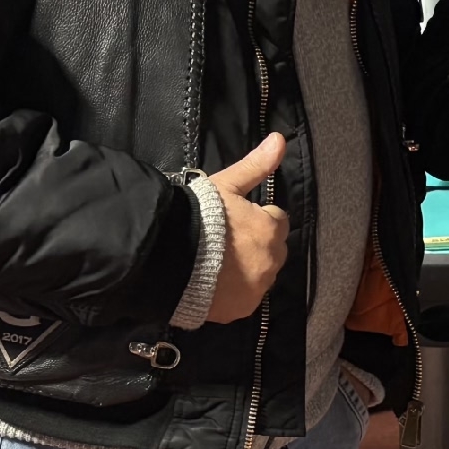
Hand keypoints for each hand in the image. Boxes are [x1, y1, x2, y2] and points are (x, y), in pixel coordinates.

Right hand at [205, 132, 290, 323]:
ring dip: (246, 268)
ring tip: (216, 262)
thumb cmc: (199, 216)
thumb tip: (281, 139)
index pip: (276, 219)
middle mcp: (271, 261)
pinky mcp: (240, 310)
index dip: (255, 217)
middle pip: (271, 249)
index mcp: (271, 230)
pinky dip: (233, 292)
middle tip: (224, 241)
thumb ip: (255, 165)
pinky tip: (213, 283)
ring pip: (260, 275)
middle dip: (255, 244)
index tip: (234, 218)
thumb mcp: (225, 184)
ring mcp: (256, 288)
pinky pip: (243, 299)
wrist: (168, 258)